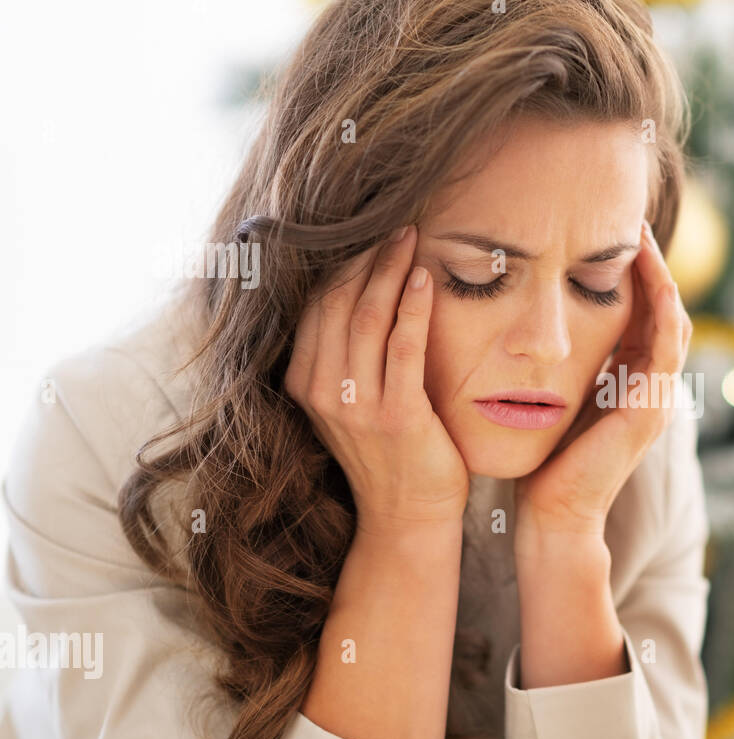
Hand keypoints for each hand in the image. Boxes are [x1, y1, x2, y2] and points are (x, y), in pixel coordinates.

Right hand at [284, 225, 468, 535]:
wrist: (408, 515)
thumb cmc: (389, 452)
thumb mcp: (351, 401)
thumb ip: (344, 355)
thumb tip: (356, 292)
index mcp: (304, 382)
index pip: (316, 305)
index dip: (342, 263)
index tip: (368, 232)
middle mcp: (321, 392)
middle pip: (337, 302)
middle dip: (366, 257)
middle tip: (395, 223)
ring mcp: (355, 406)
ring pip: (366, 318)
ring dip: (389, 271)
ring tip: (411, 238)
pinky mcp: (396, 416)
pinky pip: (402, 348)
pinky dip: (412, 308)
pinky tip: (425, 280)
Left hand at [515, 219, 692, 539]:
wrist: (555, 512)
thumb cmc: (547, 460)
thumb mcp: (560, 398)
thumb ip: (569, 367)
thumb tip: (544, 325)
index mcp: (633, 384)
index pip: (646, 317)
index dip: (637, 276)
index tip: (615, 236)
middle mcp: (654, 387)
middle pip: (665, 311)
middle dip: (653, 266)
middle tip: (635, 220)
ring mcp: (658, 396)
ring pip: (673, 319)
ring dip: (660, 275)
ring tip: (641, 235)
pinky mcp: (651, 405)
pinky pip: (666, 341)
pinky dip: (660, 304)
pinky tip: (645, 273)